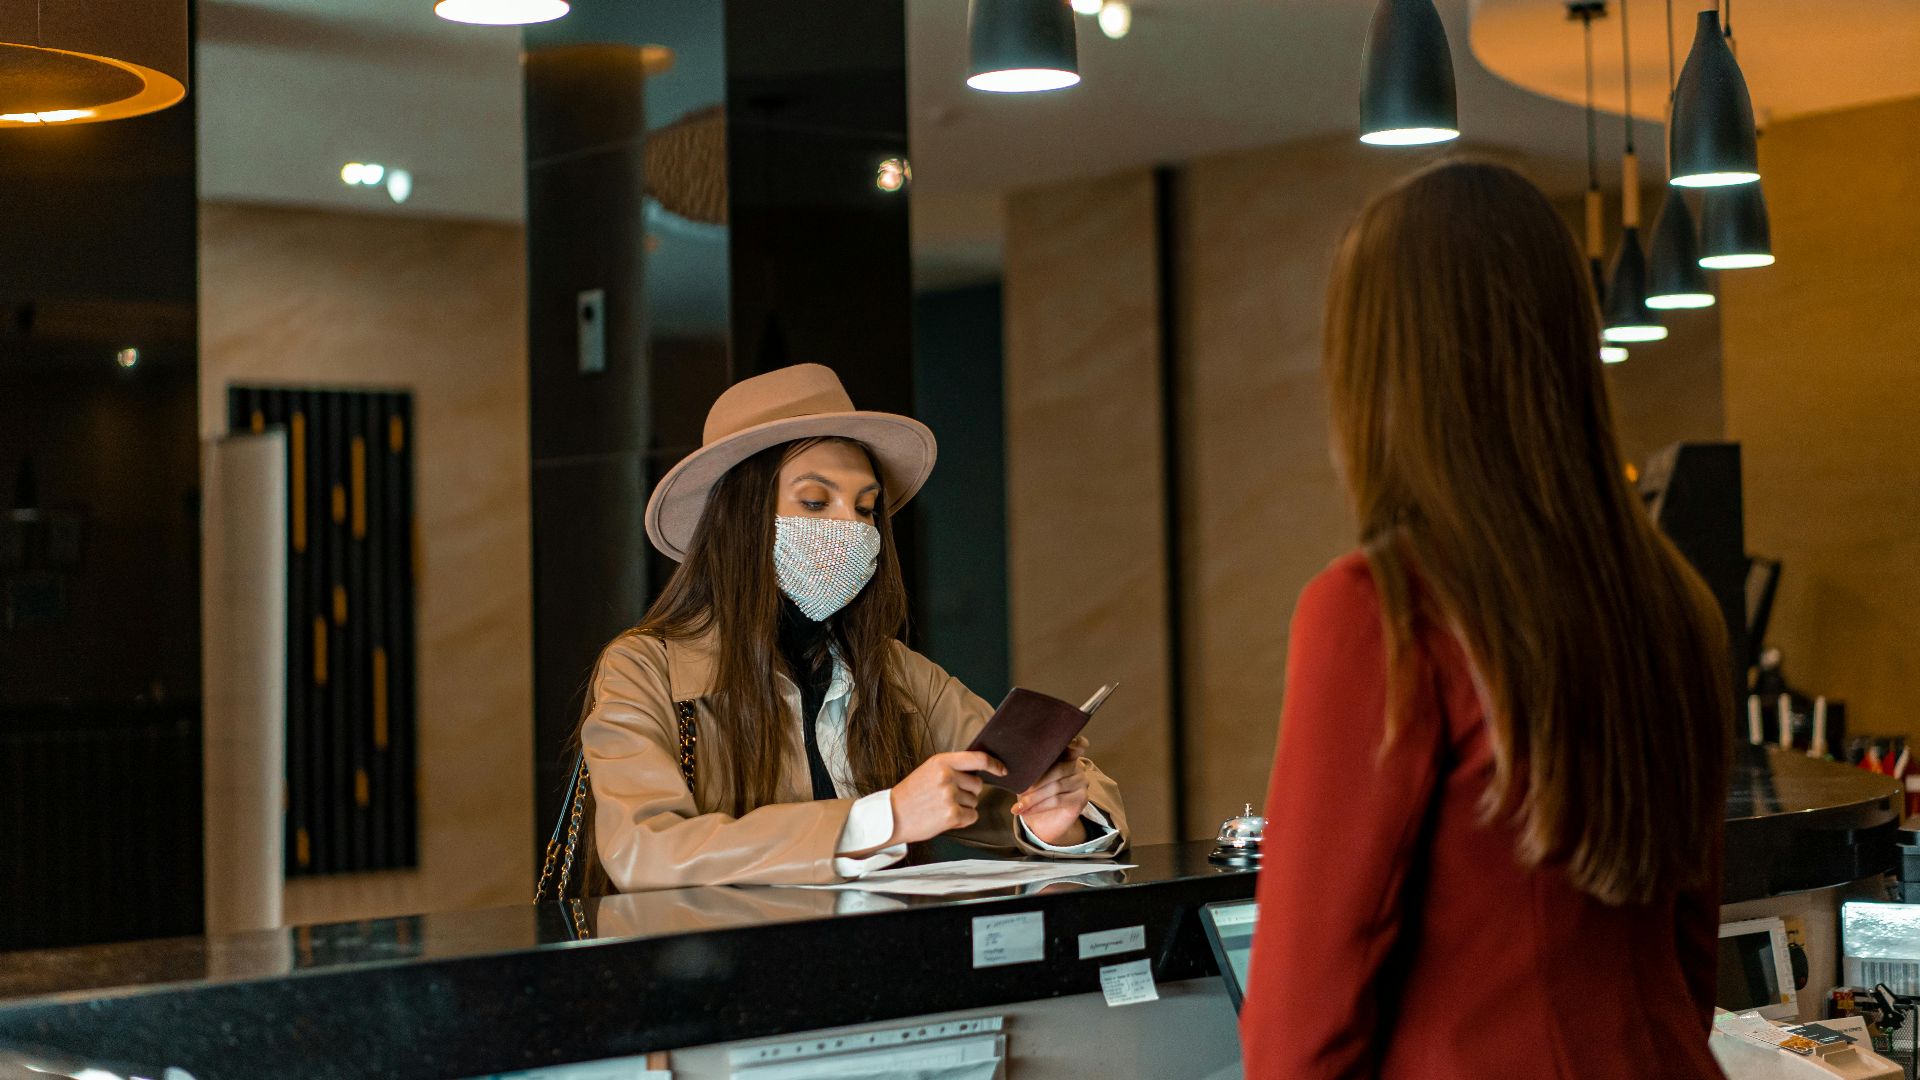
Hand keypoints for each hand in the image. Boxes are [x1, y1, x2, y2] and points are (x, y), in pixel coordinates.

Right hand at [888, 751, 1006, 845]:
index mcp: (942, 762)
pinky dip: (963, 820)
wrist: (892, 816)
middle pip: (978, 785)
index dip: (994, 764)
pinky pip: (972, 816)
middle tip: (948, 797)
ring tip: (941, 808)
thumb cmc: (911, 794)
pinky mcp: (951, 815)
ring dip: (963, 807)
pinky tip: (944, 818)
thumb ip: (951, 767)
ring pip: (974, 802)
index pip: (978, 758)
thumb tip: (979, 769)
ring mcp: (949, 796)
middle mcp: (947, 776)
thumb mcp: (929, 771)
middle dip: (969, 792)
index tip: (1002, 769)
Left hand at [1014, 736, 1093, 845]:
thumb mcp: (1030, 777)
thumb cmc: (1034, 794)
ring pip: (1055, 787)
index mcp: (1066, 756)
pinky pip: (1057, 800)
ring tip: (1019, 805)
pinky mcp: (1080, 800)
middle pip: (1058, 770)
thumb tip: (1013, 760)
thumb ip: (1030, 766)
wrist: (1042, 822)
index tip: (1068, 742)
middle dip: (1036, 781)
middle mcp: (1077, 768)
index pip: (1075, 745)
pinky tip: (1026, 810)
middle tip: (1020, 790)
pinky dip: (1038, 806)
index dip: (1074, 742)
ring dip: (1033, 797)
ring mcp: (1081, 783)